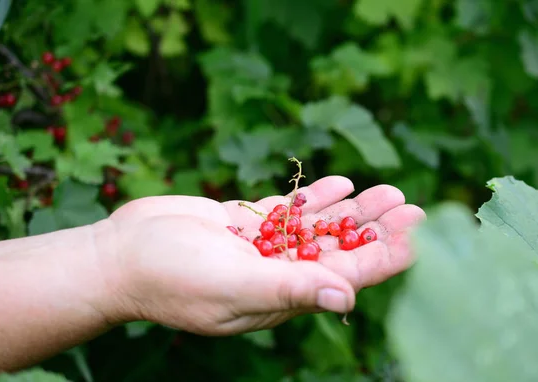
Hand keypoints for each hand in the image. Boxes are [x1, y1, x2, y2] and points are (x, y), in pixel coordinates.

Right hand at [97, 176, 424, 335]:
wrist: (121, 255)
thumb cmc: (173, 277)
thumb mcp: (235, 284)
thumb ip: (292, 289)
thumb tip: (349, 299)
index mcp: (282, 296)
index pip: (346, 276)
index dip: (384, 255)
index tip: (416, 232)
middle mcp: (278, 274)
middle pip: (340, 250)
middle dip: (376, 228)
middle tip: (410, 204)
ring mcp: (261, 248)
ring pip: (319, 228)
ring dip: (352, 210)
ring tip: (387, 190)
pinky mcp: (244, 225)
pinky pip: (288, 212)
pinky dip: (314, 198)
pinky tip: (341, 184)